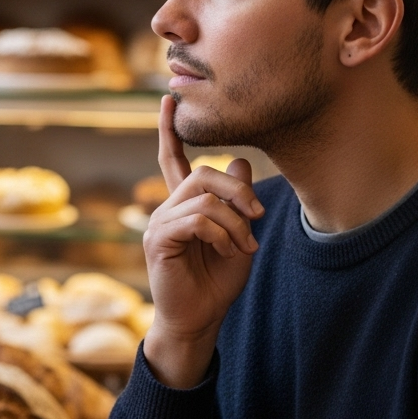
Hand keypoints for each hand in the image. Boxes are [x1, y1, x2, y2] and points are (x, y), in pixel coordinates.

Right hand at [142, 94, 262, 388]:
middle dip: (236, 190)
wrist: (200, 320)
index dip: (169, 130)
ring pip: (203, 197)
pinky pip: (197, 220)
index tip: (168, 99)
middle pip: (200, 173)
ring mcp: (159, 224)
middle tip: (259, 215)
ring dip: (235, 220)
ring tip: (246, 245)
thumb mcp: (239, 236)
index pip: (172, 159)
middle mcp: (166, 209)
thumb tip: (243, 162)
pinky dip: (222, 233)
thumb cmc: (216, 282)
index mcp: (182, 205)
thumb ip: (239, 202)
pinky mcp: (159, 241)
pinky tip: (231, 250)